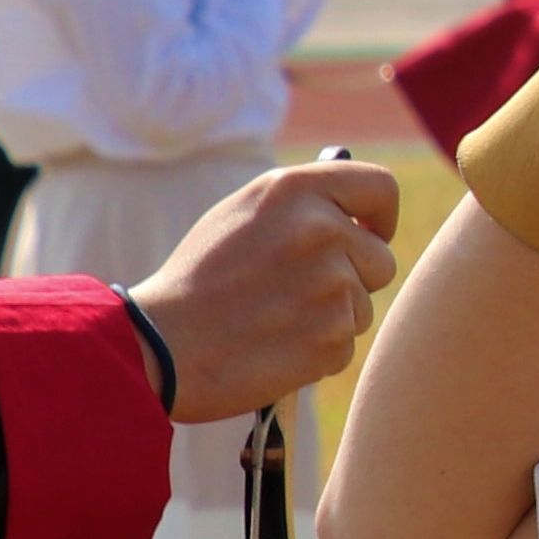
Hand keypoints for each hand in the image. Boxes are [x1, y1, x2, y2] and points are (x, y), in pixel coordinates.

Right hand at [131, 160, 400, 421]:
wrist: (157, 345)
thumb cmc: (197, 280)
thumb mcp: (240, 216)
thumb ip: (303, 207)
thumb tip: (364, 216)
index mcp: (295, 190)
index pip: (381, 188)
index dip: (380, 216)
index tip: (368, 233)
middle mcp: (321, 230)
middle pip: (380, 258)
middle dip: (351, 277)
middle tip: (294, 291)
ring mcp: (332, 285)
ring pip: (363, 305)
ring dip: (330, 317)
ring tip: (272, 319)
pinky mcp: (332, 335)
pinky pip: (344, 343)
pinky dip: (316, 350)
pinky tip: (272, 346)